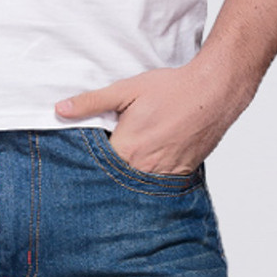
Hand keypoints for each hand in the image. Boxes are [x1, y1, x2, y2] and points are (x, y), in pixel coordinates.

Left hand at [55, 60, 254, 175]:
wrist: (216, 90)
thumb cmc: (172, 88)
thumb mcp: (127, 90)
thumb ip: (92, 102)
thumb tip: (60, 109)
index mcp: (125, 151)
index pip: (94, 171)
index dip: (86, 169)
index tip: (80, 166)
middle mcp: (142, 169)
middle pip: (112, 183)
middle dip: (104, 178)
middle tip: (100, 172)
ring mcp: (162, 176)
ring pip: (134, 188)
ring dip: (126, 183)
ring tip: (125, 171)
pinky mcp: (179, 177)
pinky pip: (156, 188)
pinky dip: (147, 184)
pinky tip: (144, 173)